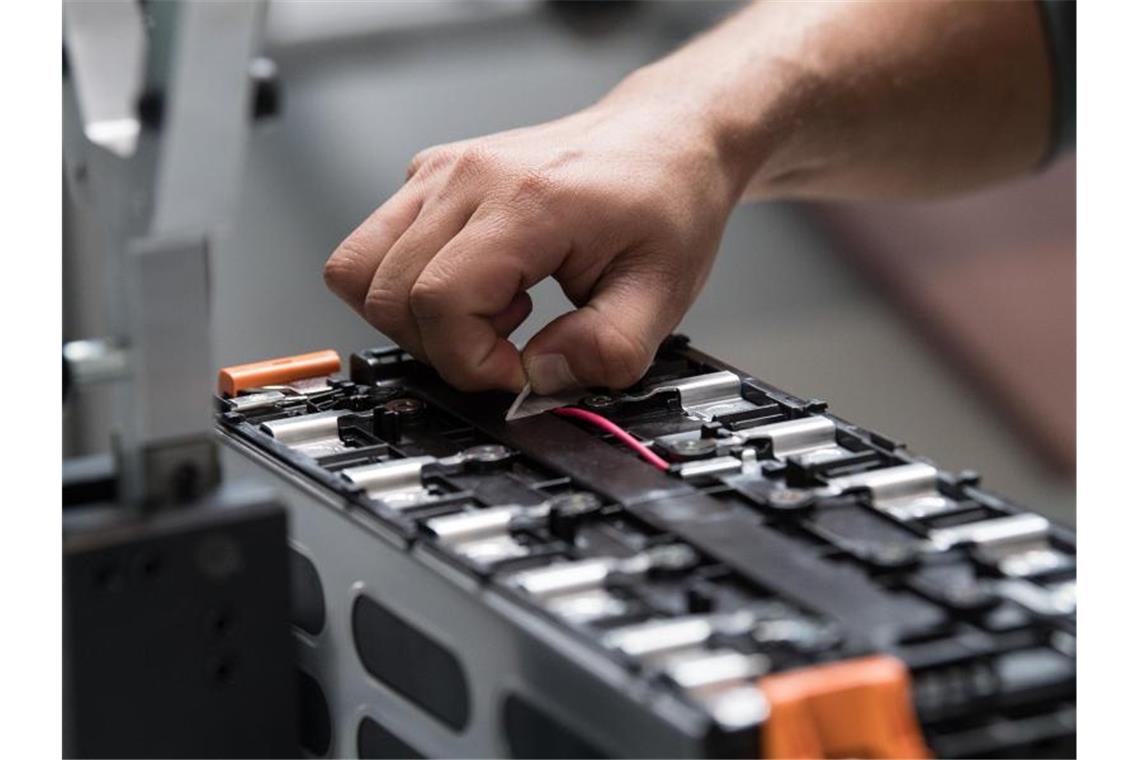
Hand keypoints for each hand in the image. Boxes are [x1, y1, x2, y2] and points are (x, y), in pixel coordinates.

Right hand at [323, 86, 742, 393]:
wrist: (663, 136)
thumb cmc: (666, 200)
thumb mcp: (662, 292)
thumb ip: (607, 349)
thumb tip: (539, 379)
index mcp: (528, 202)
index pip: (442, 301)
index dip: (471, 362)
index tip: (520, 371)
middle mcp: (469, 177)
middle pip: (389, 293)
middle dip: (442, 347)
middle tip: (508, 344)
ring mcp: (441, 171)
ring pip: (359, 269)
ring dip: (415, 316)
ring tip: (489, 310)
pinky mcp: (430, 175)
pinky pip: (375, 246)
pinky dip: (411, 285)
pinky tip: (482, 282)